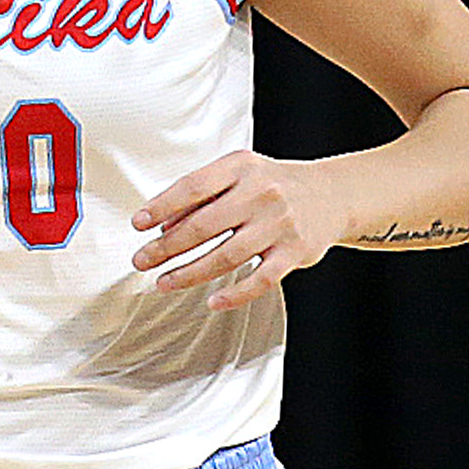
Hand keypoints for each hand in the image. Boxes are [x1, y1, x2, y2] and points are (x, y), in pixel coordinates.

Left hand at [130, 150, 349, 310]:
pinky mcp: (295, 251)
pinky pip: (261, 279)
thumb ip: (201, 196)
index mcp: (241, 167)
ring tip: (163, 283)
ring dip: (190, 273)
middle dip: (166, 247)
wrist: (331, 194)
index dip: (161, 206)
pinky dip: (235, 294)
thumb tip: (162, 227)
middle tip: (141, 260)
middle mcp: (261, 193)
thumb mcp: (238, 175)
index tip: (138, 224)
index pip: (193, 187)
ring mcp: (280, 224)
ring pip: (227, 256)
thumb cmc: (271, 185)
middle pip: (204, 225)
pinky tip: (212, 302)